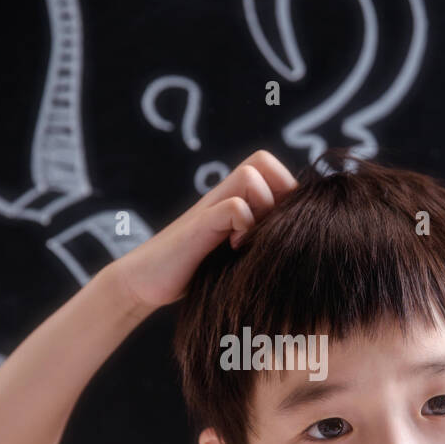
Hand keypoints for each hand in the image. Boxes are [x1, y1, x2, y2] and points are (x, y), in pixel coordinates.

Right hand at [115, 149, 297, 309]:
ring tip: (250, 239)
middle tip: (270, 226)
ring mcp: (209, 208)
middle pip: (262, 161)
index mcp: (232, 200)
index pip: (271, 169)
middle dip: (278, 192)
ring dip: (262, 207)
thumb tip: (299, 250)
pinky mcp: (198, 227)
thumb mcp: (232, 253)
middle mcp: (221, 196)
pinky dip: (243, 225)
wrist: (145, 282)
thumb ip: (256, 241)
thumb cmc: (193, 271)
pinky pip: (233, 206)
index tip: (282, 226)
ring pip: (251, 176)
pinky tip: (234, 248)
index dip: (287, 191)